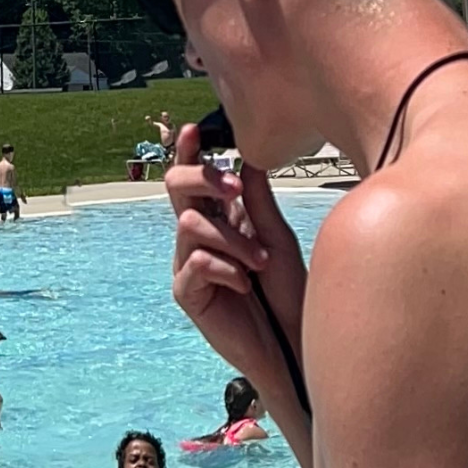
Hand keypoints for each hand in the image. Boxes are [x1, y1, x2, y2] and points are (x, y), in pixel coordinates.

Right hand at [161, 151, 308, 421]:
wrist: (291, 338)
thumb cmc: (286, 289)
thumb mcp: (275, 236)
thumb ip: (257, 199)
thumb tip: (247, 157)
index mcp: (219, 219)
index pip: (195, 179)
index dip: (188, 153)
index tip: (193, 129)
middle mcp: (198, 237)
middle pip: (176, 190)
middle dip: (204, 179)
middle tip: (235, 188)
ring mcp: (188, 264)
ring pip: (191, 226)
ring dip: (231, 240)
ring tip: (258, 262)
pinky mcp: (187, 293)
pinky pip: (197, 263)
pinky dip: (227, 269)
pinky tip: (245, 285)